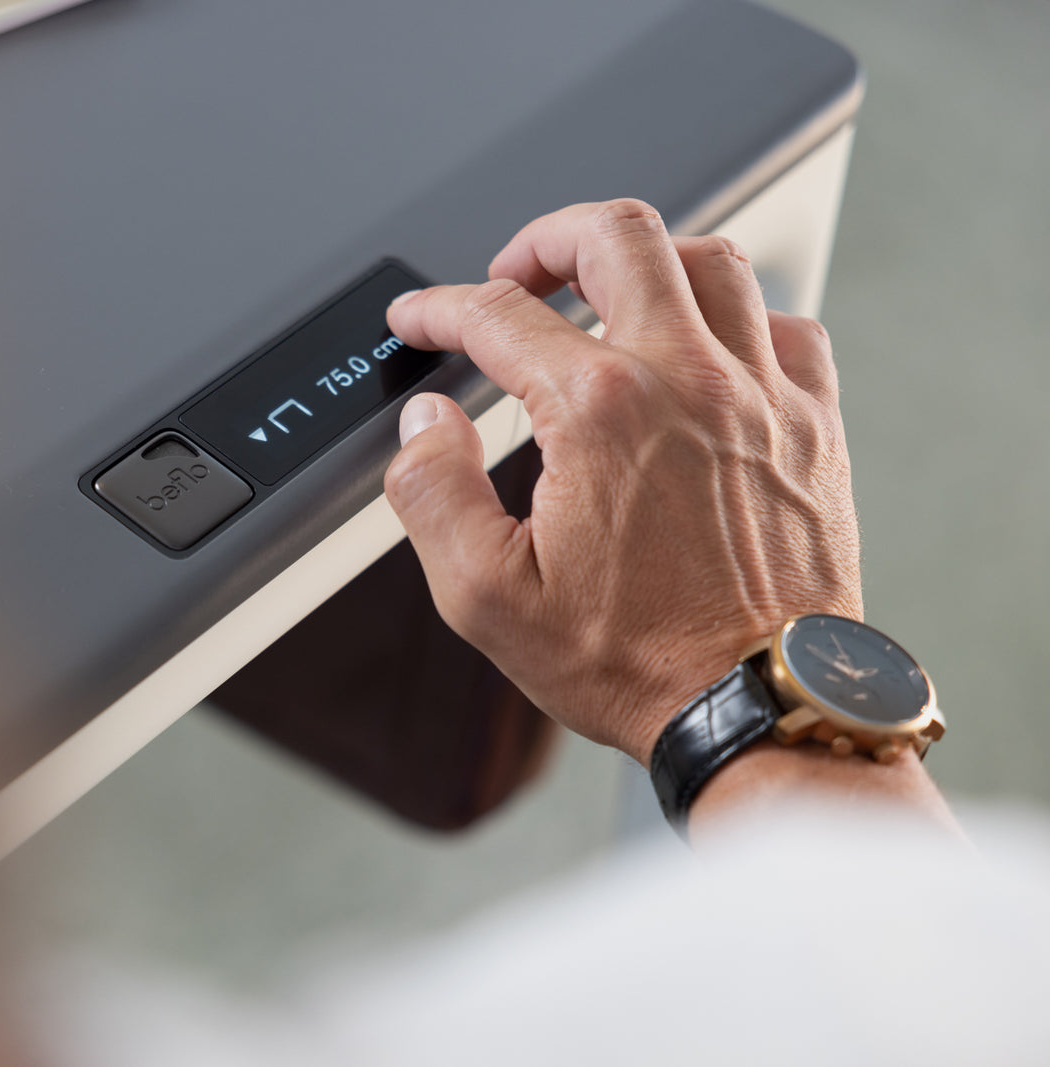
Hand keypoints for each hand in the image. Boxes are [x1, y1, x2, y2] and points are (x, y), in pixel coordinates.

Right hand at [383, 200, 862, 764]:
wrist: (757, 706)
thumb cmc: (633, 660)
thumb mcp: (484, 595)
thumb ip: (431, 492)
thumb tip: (425, 423)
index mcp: (599, 412)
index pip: (498, 315)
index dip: (440, 308)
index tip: (421, 320)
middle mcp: (686, 381)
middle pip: (618, 236)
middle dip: (548, 236)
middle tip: (516, 271)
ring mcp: (761, 396)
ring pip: (710, 260)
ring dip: (646, 261)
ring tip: (606, 291)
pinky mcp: (814, 426)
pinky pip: (785, 324)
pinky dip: (737, 316)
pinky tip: (705, 349)